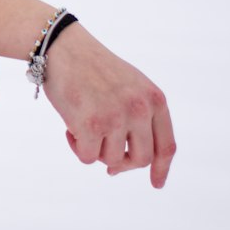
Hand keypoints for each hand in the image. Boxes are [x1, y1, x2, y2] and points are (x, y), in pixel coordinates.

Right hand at [42, 25, 175, 186]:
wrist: (63, 46)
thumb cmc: (92, 67)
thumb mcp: (129, 85)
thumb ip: (139, 116)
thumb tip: (127, 161)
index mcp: (154, 99)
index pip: (166, 145)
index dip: (162, 169)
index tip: (156, 184)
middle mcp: (140, 109)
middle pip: (141, 159)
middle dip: (123, 164)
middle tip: (108, 161)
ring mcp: (116, 117)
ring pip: (112, 160)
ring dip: (96, 151)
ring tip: (82, 128)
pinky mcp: (92, 125)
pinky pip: (88, 157)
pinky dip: (77, 147)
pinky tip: (69, 127)